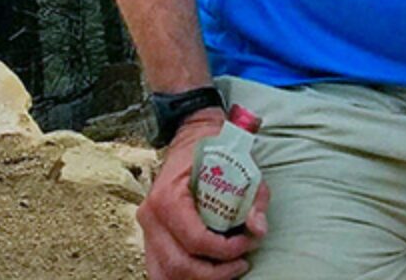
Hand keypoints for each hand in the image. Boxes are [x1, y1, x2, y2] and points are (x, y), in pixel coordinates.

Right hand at [139, 111, 269, 279]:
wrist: (191, 140)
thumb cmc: (216, 152)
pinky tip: (210, 270)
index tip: (248, 243)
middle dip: (215, 273)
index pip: (195, 240)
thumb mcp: (243, 166)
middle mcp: (151, 216)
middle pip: (178, 265)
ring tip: (228, 271)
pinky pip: (160, 270)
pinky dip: (185, 277)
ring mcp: (147, 230)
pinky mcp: (150, 239)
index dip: (225, 250)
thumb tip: (259, 229)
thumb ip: (254, 197)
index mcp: (168, 197)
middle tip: (242, 262)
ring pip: (164, 275)